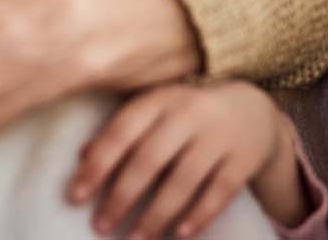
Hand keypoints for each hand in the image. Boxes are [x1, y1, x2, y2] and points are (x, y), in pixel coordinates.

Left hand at [67, 81, 298, 239]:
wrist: (252, 109)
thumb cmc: (186, 115)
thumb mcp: (155, 111)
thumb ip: (121, 130)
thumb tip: (81, 157)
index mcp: (159, 100)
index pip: (121, 132)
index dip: (97, 165)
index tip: (75, 196)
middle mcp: (189, 114)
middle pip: (150, 160)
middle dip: (121, 197)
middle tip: (100, 226)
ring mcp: (219, 136)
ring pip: (183, 180)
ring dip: (155, 215)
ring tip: (133, 239)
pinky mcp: (244, 159)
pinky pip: (220, 192)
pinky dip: (199, 215)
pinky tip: (178, 235)